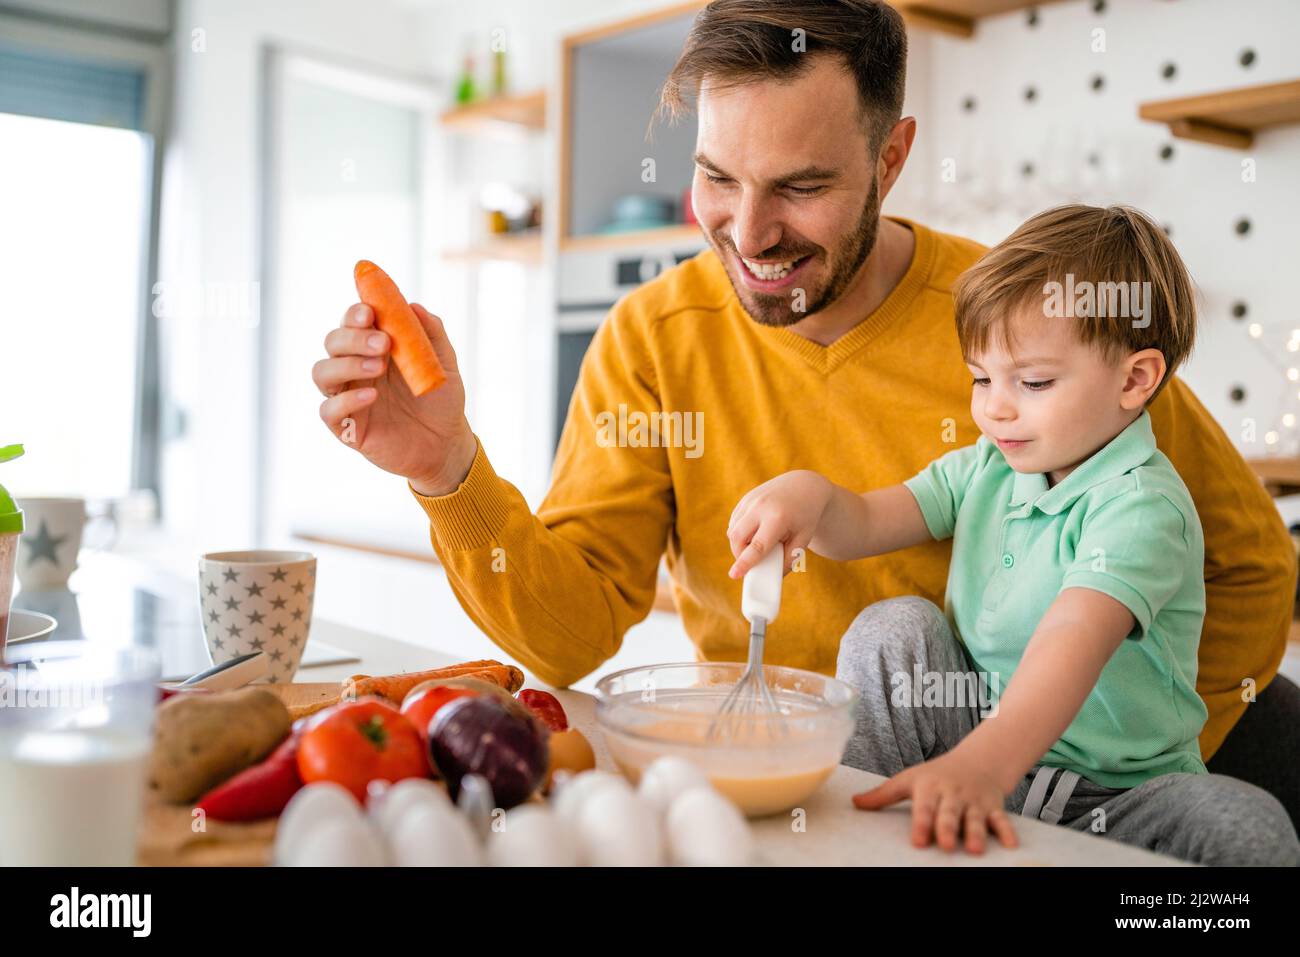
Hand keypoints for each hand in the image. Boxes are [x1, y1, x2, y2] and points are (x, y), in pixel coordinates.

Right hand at [312, 302, 475, 495]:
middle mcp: (354, 368)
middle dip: (353, 338)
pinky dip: (346, 400)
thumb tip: (413, 306)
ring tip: (378, 367)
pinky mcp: (347, 427)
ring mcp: (347, 396)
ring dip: (346, 365)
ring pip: (322, 372)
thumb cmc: (440, 400)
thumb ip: (430, 333)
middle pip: (333, 342)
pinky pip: (329, 410)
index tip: (370, 312)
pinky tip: (372, 396)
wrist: (446, 443)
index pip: (352, 322)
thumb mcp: (443, 363)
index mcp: (374, 348)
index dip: (355, 313)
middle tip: (383, 343)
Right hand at [726, 470, 833, 578]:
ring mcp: (751, 500)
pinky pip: (734, 522)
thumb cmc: (805, 517)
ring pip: (732, 530)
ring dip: (738, 544)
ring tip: (756, 545)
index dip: (745, 562)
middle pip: (737, 538)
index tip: (734, 575)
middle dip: (739, 555)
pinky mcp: (745, 499)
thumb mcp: (803, 540)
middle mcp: (761, 506)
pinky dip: (739, 532)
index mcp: (778, 518)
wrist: (804, 487)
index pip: (757, 546)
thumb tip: (769, 579)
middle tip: (749, 563)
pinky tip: (754, 533)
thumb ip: (788, 560)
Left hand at [851, 748, 1018, 853]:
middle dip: (948, 828)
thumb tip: (854, 803)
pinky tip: (1010, 845)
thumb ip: (883, 795)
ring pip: (976, 818)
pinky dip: (1007, 831)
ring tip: (975, 849)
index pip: (924, 807)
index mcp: (929, 787)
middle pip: (950, 813)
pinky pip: (1002, 819)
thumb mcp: (908, 780)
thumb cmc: (936, 774)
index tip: (918, 841)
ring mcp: (974, 800)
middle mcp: (952, 793)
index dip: (922, 824)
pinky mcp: (993, 806)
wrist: (977, 760)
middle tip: (946, 845)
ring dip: (977, 832)